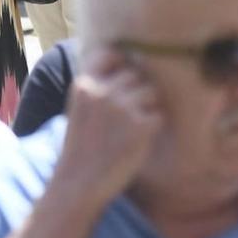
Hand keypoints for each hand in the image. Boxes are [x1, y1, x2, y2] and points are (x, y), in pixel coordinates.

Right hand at [57, 49, 161, 205]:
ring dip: (147, 107)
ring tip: (132, 128)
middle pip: (135, 75)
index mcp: (84, 84)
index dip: (121, 65)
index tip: (121, 82)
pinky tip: (138, 140)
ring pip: (150, 92)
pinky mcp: (140, 127)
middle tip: (127, 116)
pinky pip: (158, 115)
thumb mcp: (78, 107)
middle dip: (136, 92)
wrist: (78, 183)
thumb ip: (97, 86)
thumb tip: (131, 66)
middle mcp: (102, 91)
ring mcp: (122, 108)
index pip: (111, 54)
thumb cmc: (81, 145)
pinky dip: (153, 127)